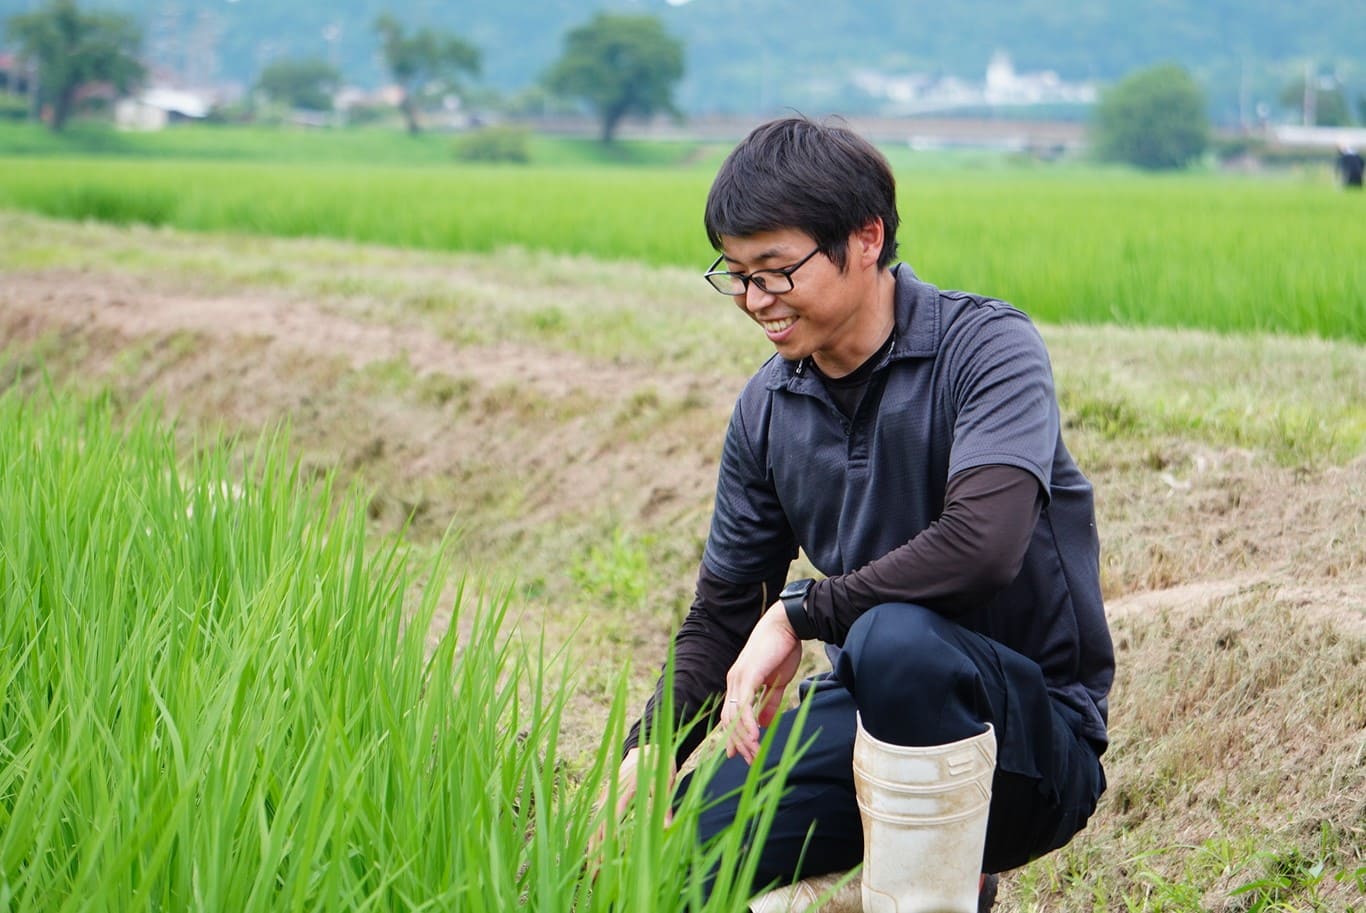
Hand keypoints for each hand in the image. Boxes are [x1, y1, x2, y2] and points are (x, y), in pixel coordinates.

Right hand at [586, 745, 676, 866]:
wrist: (647, 745)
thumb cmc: (659, 765)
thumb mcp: (665, 783)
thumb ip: (665, 806)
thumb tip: (669, 828)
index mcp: (625, 786)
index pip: (613, 815)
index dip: (608, 836)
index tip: (605, 857)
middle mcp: (611, 792)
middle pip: (599, 826)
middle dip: (595, 851)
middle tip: (593, 875)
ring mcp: (606, 795)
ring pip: (595, 825)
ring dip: (591, 848)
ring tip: (590, 872)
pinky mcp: (606, 798)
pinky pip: (597, 821)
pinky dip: (594, 838)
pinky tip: (593, 855)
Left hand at [720, 602, 802, 764]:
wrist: (787, 625)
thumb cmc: (783, 650)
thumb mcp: (777, 681)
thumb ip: (769, 702)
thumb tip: (764, 724)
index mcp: (739, 682)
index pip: (731, 714)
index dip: (734, 735)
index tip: (740, 754)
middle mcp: (734, 680)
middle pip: (730, 719)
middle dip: (738, 742)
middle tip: (749, 760)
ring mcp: (739, 677)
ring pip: (735, 715)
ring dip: (743, 737)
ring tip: (754, 754)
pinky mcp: (748, 675)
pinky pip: (745, 704)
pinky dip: (748, 722)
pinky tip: (755, 737)